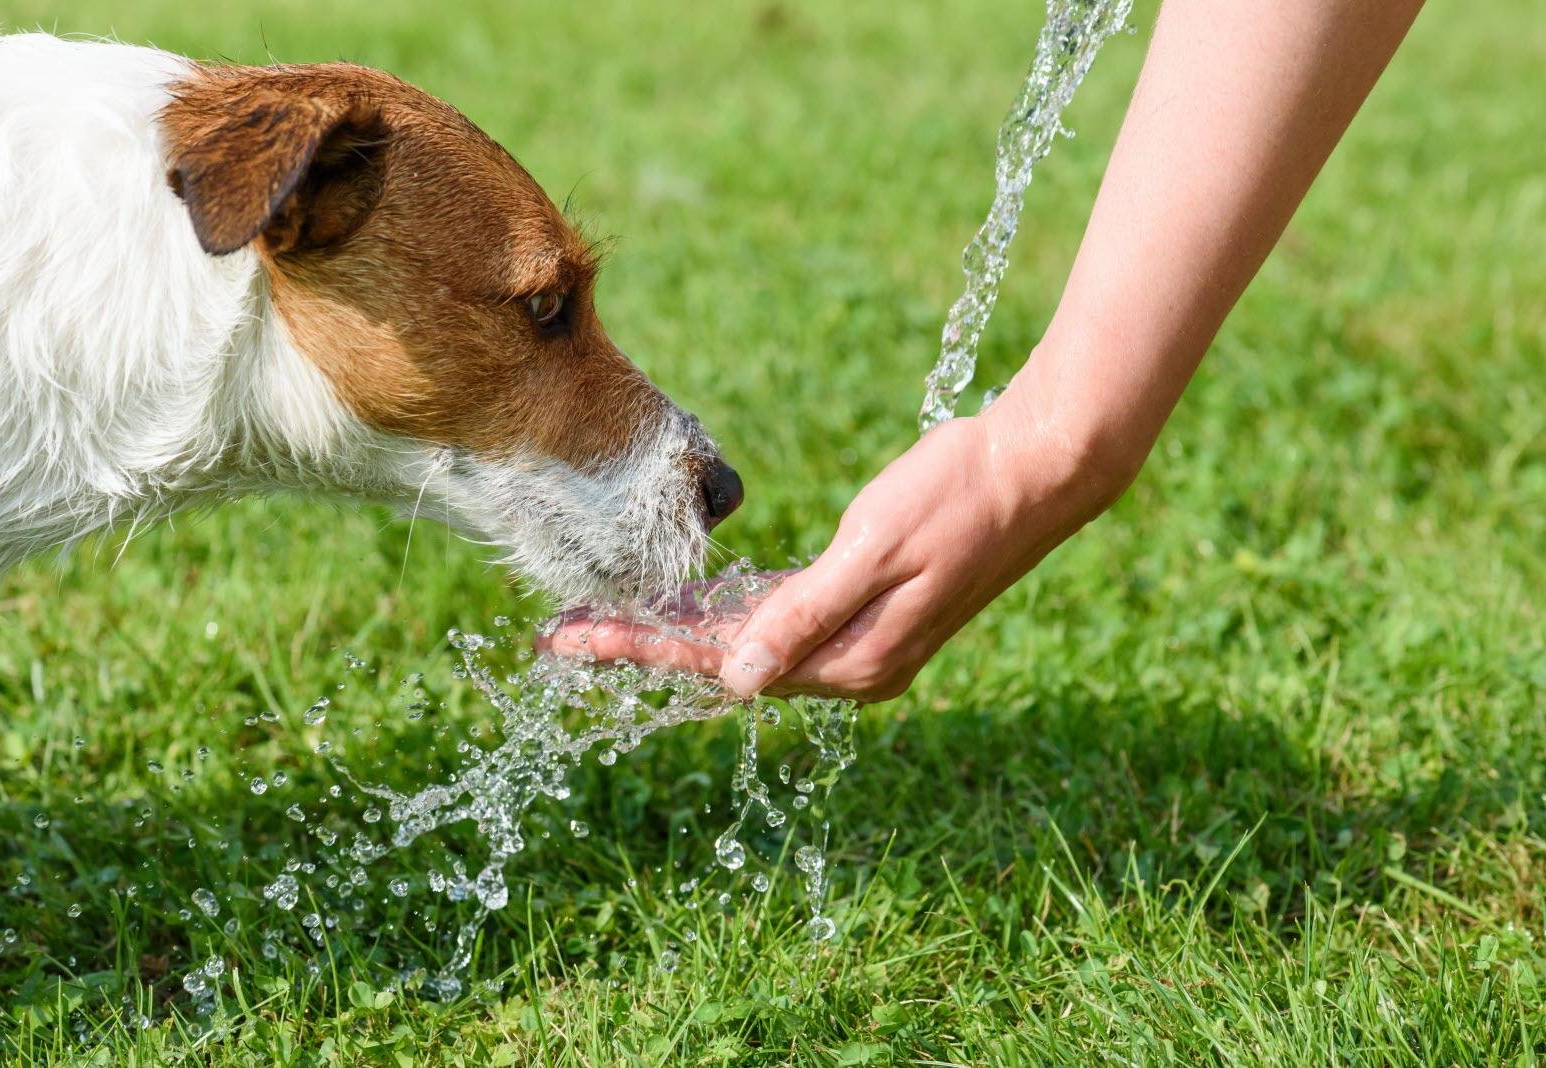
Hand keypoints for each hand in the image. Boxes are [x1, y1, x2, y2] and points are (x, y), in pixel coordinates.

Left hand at [538, 360, 1132, 700]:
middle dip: (644, 643)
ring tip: (604, 615)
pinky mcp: (869, 609)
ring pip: (749, 643)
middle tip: (562, 631)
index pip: (723, 663)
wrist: (1039, 465)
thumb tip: (735, 679)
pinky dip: (731, 610)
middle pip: (725, 662)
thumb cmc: (959, 493)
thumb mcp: (877, 548)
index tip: (572, 640)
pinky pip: (783, 620)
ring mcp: (863, 640)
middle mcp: (853, 664)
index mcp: (852, 659)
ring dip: (681, 627)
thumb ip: (804, 615)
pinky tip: (688, 597)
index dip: (643, 648)